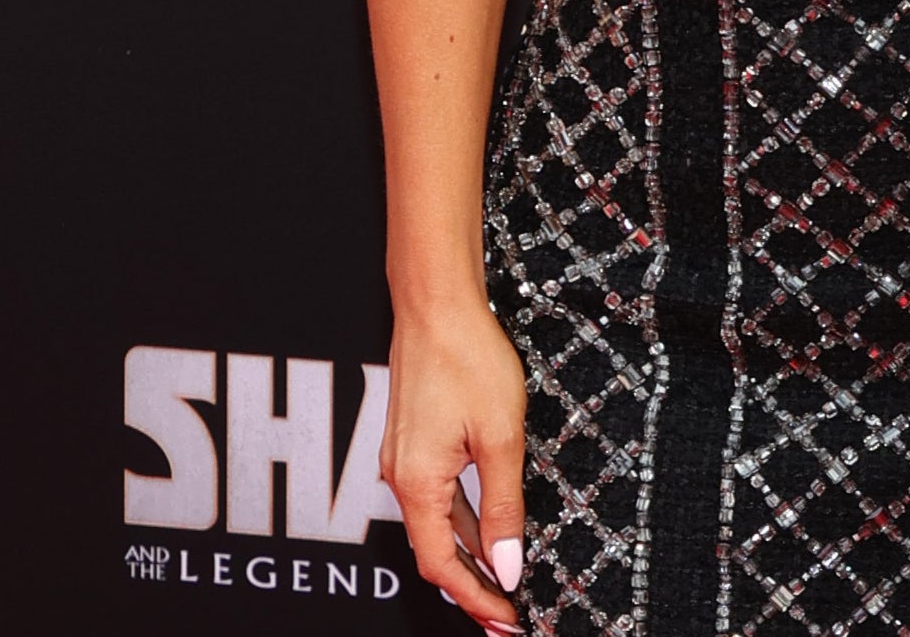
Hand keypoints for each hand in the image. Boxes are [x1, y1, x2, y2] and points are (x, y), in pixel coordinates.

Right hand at [381, 297, 528, 631]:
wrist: (436, 303)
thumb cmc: (467, 359)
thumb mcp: (500, 437)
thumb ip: (503, 505)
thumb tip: (506, 565)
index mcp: (416, 485)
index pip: (441, 566)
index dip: (474, 598)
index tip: (507, 619)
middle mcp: (402, 478)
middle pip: (434, 552)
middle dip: (472, 587)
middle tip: (508, 615)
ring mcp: (405, 459)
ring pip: (437, 525)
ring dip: (470, 556)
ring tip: (505, 581)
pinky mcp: (415, 441)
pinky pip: (438, 496)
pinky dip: (463, 521)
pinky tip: (490, 529)